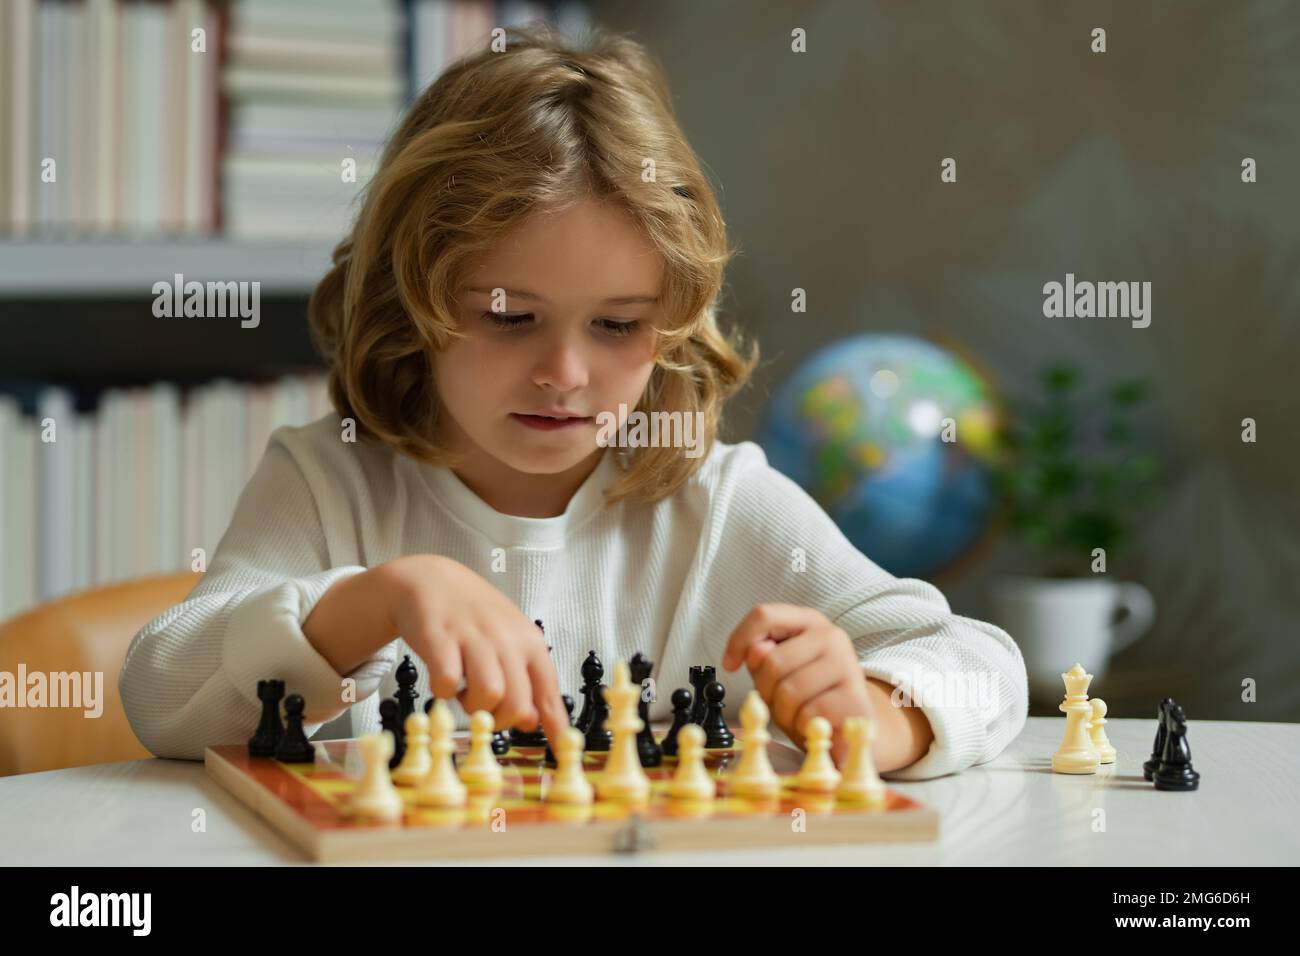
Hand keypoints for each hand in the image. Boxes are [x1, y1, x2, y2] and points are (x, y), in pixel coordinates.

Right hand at [378, 554, 568, 744]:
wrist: (430, 580)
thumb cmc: (473, 618)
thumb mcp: (508, 642)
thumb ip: (523, 679)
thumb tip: (532, 721)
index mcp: (529, 642)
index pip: (549, 691)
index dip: (555, 725)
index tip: (560, 750)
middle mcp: (507, 639)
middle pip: (518, 703)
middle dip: (501, 720)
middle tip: (485, 710)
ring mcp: (474, 637)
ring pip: (489, 695)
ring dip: (473, 707)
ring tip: (463, 693)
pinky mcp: (440, 638)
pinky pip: (447, 683)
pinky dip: (442, 693)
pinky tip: (442, 681)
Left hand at [721, 603, 873, 765]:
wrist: (852, 726)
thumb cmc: (810, 695)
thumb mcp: (779, 673)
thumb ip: (762, 659)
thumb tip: (756, 651)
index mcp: (809, 621)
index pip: (764, 615)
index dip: (739, 640)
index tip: (729, 665)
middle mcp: (832, 636)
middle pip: (772, 661)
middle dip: (765, 691)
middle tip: (779, 703)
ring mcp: (847, 664)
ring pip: (789, 691)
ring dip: (784, 713)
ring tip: (798, 714)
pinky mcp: (855, 697)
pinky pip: (809, 713)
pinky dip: (803, 726)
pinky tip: (814, 724)